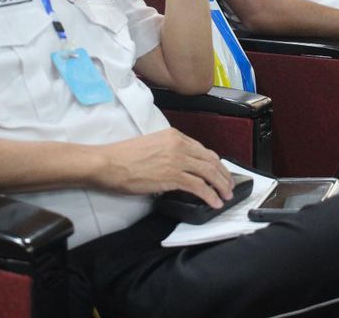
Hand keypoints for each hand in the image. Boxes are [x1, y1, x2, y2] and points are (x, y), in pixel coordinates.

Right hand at [96, 128, 233, 207]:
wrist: (109, 163)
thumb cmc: (123, 156)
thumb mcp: (151, 145)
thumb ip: (168, 151)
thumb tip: (178, 166)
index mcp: (174, 135)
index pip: (203, 150)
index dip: (215, 163)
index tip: (220, 172)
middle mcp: (179, 145)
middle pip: (211, 160)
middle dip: (223, 175)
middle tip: (228, 186)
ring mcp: (177, 161)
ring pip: (209, 173)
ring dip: (221, 186)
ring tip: (226, 196)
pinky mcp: (173, 176)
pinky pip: (199, 187)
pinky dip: (210, 196)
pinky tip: (214, 202)